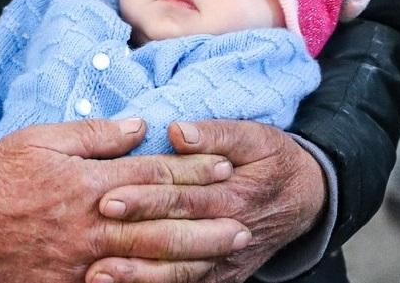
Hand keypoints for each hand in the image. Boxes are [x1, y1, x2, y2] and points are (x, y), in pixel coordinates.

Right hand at [0, 118, 247, 282]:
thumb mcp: (41, 139)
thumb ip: (93, 135)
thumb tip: (139, 125)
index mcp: (90, 183)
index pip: (151, 174)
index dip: (191, 168)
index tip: (224, 164)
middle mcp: (94, 224)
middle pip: (161, 221)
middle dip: (206, 219)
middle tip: (244, 217)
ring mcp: (86, 261)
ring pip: (150, 259)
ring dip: (193, 253)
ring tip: (228, 249)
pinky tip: (179, 280)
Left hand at [85, 120, 325, 282]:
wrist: (306, 199)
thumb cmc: (271, 159)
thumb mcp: (253, 136)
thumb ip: (214, 133)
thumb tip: (178, 131)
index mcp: (234, 196)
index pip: (182, 199)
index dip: (145, 199)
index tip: (107, 198)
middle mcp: (229, 234)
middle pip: (174, 238)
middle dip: (132, 239)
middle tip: (93, 237)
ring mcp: (226, 262)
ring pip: (179, 274)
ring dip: (139, 276)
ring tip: (100, 275)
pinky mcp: (223, 278)